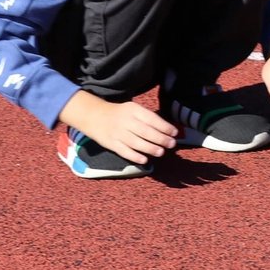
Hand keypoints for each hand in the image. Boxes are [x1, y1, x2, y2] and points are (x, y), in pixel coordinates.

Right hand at [59, 91, 178, 164]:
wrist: (94, 116)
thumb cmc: (120, 113)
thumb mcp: (133, 109)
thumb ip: (148, 118)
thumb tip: (167, 129)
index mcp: (133, 110)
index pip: (152, 119)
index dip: (164, 126)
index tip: (174, 133)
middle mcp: (125, 121)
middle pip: (146, 132)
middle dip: (161, 139)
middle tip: (172, 144)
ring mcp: (117, 133)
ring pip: (136, 143)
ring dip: (150, 148)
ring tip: (161, 152)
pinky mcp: (111, 144)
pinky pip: (124, 151)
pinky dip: (135, 156)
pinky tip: (144, 160)